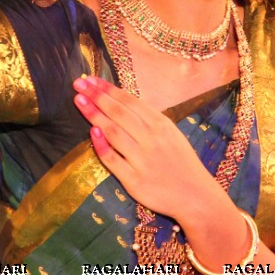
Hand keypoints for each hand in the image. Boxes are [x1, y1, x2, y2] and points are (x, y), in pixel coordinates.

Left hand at [73, 75, 221, 218]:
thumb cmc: (181, 162)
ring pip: (113, 132)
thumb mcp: (171, 134)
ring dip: (94, 115)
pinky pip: (113, 160)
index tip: (90, 79)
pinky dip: (101, 146)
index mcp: (160, 124)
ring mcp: (142, 159)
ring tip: (79, 101)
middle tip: (78, 84)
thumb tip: (121, 102)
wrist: (195, 195)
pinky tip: (91, 132)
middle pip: (118, 113)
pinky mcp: (134, 180)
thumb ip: (148, 120)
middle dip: (96, 96)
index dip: (108, 89)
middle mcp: (151, 139)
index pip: (129, 101)